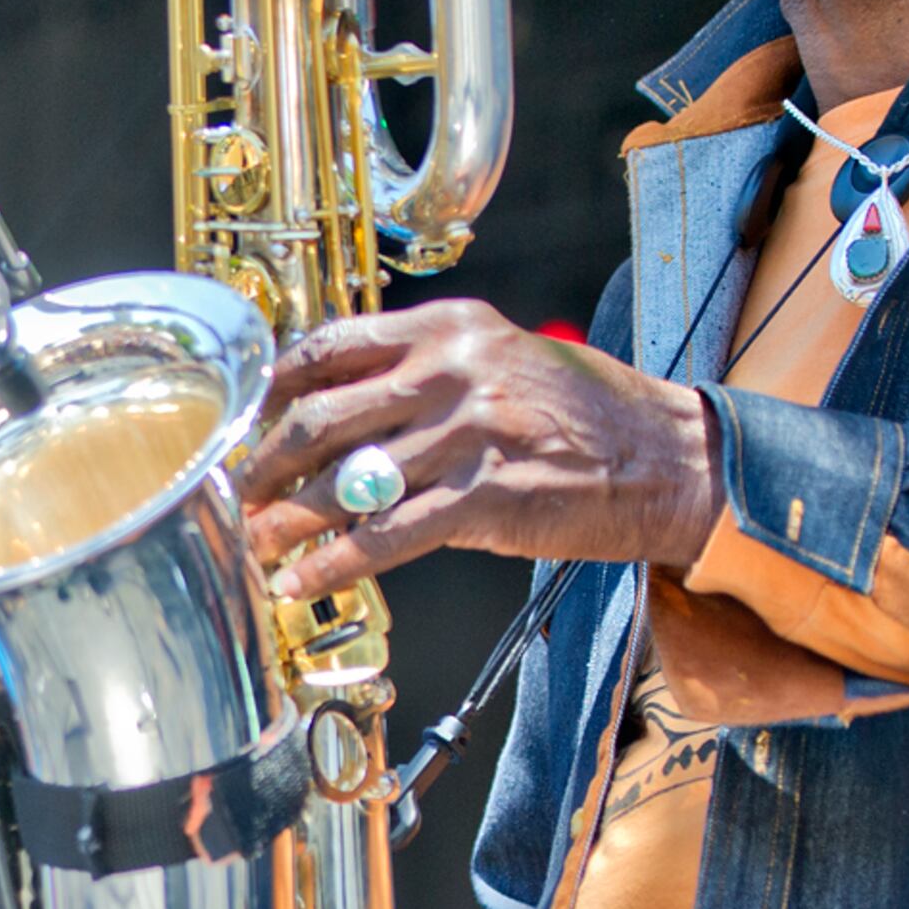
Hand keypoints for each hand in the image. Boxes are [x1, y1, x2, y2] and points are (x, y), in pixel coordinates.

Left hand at [239, 304, 720, 597]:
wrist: (674, 459)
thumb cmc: (588, 417)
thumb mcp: (505, 362)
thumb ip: (430, 371)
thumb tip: (344, 406)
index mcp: (451, 327)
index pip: (331, 346)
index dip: (272, 388)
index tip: (239, 419)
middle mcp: (454, 371)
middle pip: (322, 416)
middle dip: (262, 462)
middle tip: (233, 491)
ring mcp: (470, 434)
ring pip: (346, 480)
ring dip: (285, 518)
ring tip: (251, 541)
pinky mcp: (489, 499)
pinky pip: (388, 535)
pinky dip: (333, 562)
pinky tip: (300, 581)